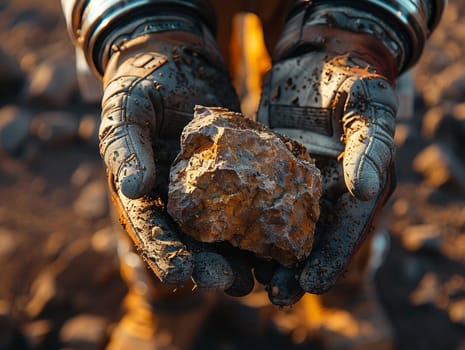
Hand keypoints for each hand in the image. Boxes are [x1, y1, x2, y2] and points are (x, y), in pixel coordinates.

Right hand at [99, 30, 253, 292]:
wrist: (176, 60)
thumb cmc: (142, 83)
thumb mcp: (126, 110)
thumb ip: (126, 149)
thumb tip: (134, 190)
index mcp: (144, 190)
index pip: (151, 228)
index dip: (164, 251)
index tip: (181, 273)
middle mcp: (176, 197)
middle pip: (192, 240)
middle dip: (211, 264)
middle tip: (234, 283)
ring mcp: (208, 188)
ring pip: (224, 230)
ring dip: (241, 256)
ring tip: (262, 277)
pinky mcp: (236, 173)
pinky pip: (250, 199)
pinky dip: (265, 220)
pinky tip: (284, 237)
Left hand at [257, 26, 397, 304]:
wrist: (319, 55)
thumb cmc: (350, 77)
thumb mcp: (367, 106)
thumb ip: (369, 148)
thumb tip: (368, 192)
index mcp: (359, 183)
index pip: (347, 230)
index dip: (330, 260)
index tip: (309, 285)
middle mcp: (328, 191)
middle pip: (312, 239)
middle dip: (294, 269)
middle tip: (273, 295)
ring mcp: (298, 182)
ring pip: (281, 226)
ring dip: (265, 253)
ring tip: (244, 276)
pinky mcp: (270, 168)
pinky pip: (256, 197)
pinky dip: (243, 217)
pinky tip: (222, 234)